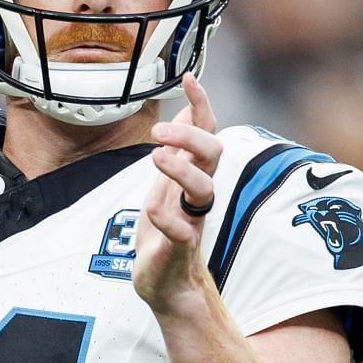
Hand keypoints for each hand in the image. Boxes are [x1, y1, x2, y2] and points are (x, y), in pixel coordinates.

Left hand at [134, 74, 222, 317]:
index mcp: (193, 175)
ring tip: (156, 157)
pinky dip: (166, 218)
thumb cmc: (167, 232)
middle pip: (213, 155)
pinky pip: (181, 232)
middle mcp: (197, 195)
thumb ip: (180, 149)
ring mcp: (191, 221)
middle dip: (191, 135)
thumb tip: (188, 108)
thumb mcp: (168, 182)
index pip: (206, 133)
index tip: (190, 77)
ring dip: (182, 169)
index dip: (201, 104)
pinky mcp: (180, 250)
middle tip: (158, 131)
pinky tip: (150, 208)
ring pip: (204, 190)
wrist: (168, 285)